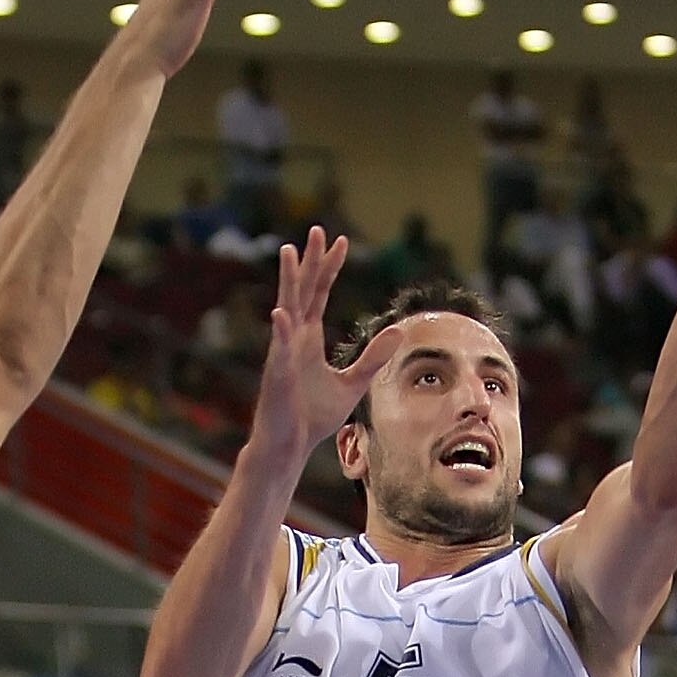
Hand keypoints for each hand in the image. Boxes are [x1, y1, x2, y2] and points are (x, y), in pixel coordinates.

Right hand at [250, 228, 397, 467]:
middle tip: (317, 230)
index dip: (329, 268)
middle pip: (303, 291)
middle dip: (309, 261)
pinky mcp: (278, 375)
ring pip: (286, 309)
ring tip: (289, 252)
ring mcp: (283, 354)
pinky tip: (282, 313)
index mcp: (308, 338)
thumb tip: (399, 333)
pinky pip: (280, 350)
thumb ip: (373, 358)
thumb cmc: (312, 417)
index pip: (319, 294)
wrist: (290, 446)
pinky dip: (281, 332)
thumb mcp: (353, 384)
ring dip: (288, 281)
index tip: (341, 242)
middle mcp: (293, 339)